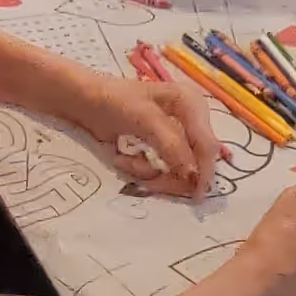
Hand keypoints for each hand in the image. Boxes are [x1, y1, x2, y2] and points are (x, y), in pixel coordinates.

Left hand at [79, 72, 217, 198]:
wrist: (88, 102)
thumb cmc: (116, 101)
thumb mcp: (145, 119)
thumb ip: (172, 144)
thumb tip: (192, 173)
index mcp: (193, 105)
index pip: (207, 144)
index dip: (203, 170)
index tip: (194, 194)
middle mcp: (190, 122)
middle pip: (195, 163)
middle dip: (168, 175)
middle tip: (147, 181)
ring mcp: (176, 138)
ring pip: (176, 172)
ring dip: (148, 172)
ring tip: (126, 161)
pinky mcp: (160, 151)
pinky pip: (160, 171)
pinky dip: (141, 170)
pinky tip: (125, 158)